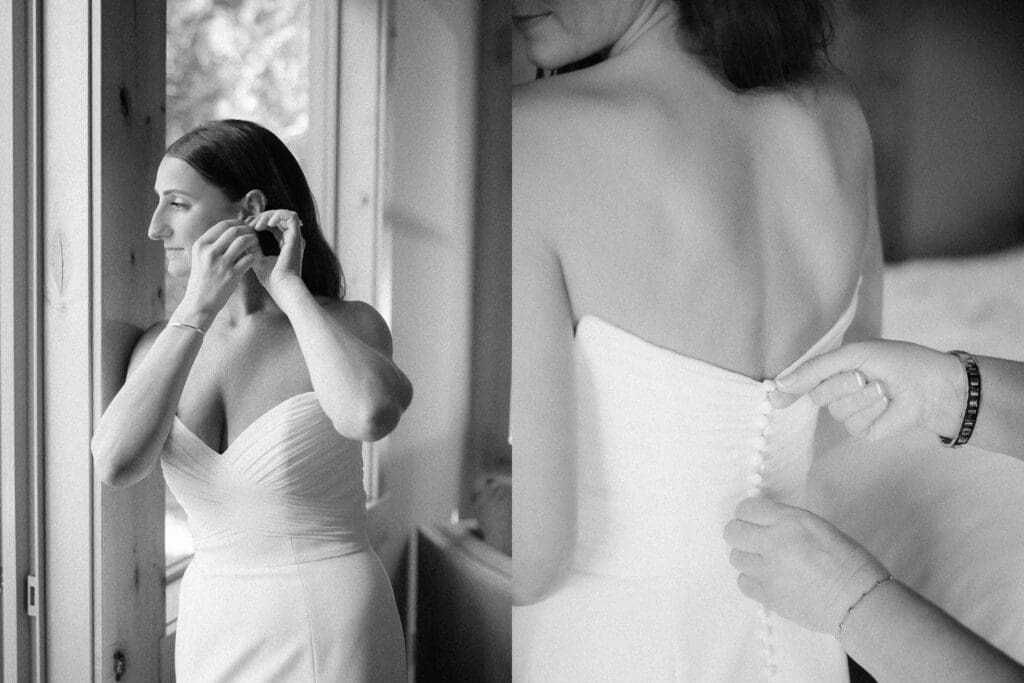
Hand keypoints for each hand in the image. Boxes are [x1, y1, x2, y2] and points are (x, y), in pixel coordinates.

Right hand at [176, 219, 259, 327]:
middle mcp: (210, 251)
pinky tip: (255, 257)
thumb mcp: (200, 257)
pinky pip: (249, 258)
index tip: (244, 226)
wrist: (199, 302)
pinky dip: (255, 255)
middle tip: (254, 233)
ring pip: (244, 241)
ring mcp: (221, 263)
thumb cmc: (202, 279)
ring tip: (256, 244)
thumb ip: (213, 244)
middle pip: (235, 230)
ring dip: (253, 240)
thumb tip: (231, 230)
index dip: (237, 223)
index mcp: (201, 245)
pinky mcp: (232, 274)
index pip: (222, 225)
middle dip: (248, 230)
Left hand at [246, 209, 305, 297]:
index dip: (260, 222)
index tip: (247, 225)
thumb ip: (253, 246)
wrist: (282, 287)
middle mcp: (292, 239)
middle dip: (262, 217)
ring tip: (257, 224)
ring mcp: (296, 237)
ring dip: (268, 215)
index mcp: (286, 244)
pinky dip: (277, 215)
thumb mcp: (257, 258)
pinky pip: (291, 216)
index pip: (274, 226)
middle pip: (278, 218)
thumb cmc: (271, 279)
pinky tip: (266, 224)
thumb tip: (245, 233)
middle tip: (249, 223)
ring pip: (284, 214)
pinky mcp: (297, 237)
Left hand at [723, 496, 889, 635]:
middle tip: (753, 540)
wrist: (859, 602)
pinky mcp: (768, 596)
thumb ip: (788, 522)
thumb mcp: (819, 527)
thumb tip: (765, 522)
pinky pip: (743, 582)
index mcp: (790, 521)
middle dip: (740, 533)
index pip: (747, 508)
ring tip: (765, 562)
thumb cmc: (850, 562)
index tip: (754, 520)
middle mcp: (774, 542)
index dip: (747, 513)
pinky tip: (768, 580)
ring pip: (735, 557)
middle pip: (732, 532)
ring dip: (747, 558)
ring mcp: (768, 571)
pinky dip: (751, 580)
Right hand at [771, 340, 965, 440]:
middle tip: (863, 375)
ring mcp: (849, 413)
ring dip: (862, 396)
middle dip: (841, 384)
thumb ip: (815, 368)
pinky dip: (873, 411)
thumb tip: (779, 384)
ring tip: (884, 388)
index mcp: (834, 370)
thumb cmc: (898, 362)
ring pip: (837, 410)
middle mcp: (837, 392)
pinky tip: (889, 404)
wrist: (934, 384)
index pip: (801, 381)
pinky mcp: (863, 430)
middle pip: (818, 395)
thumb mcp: (854, 355)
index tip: (774, 398)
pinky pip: (854, 423)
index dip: (787, 389)